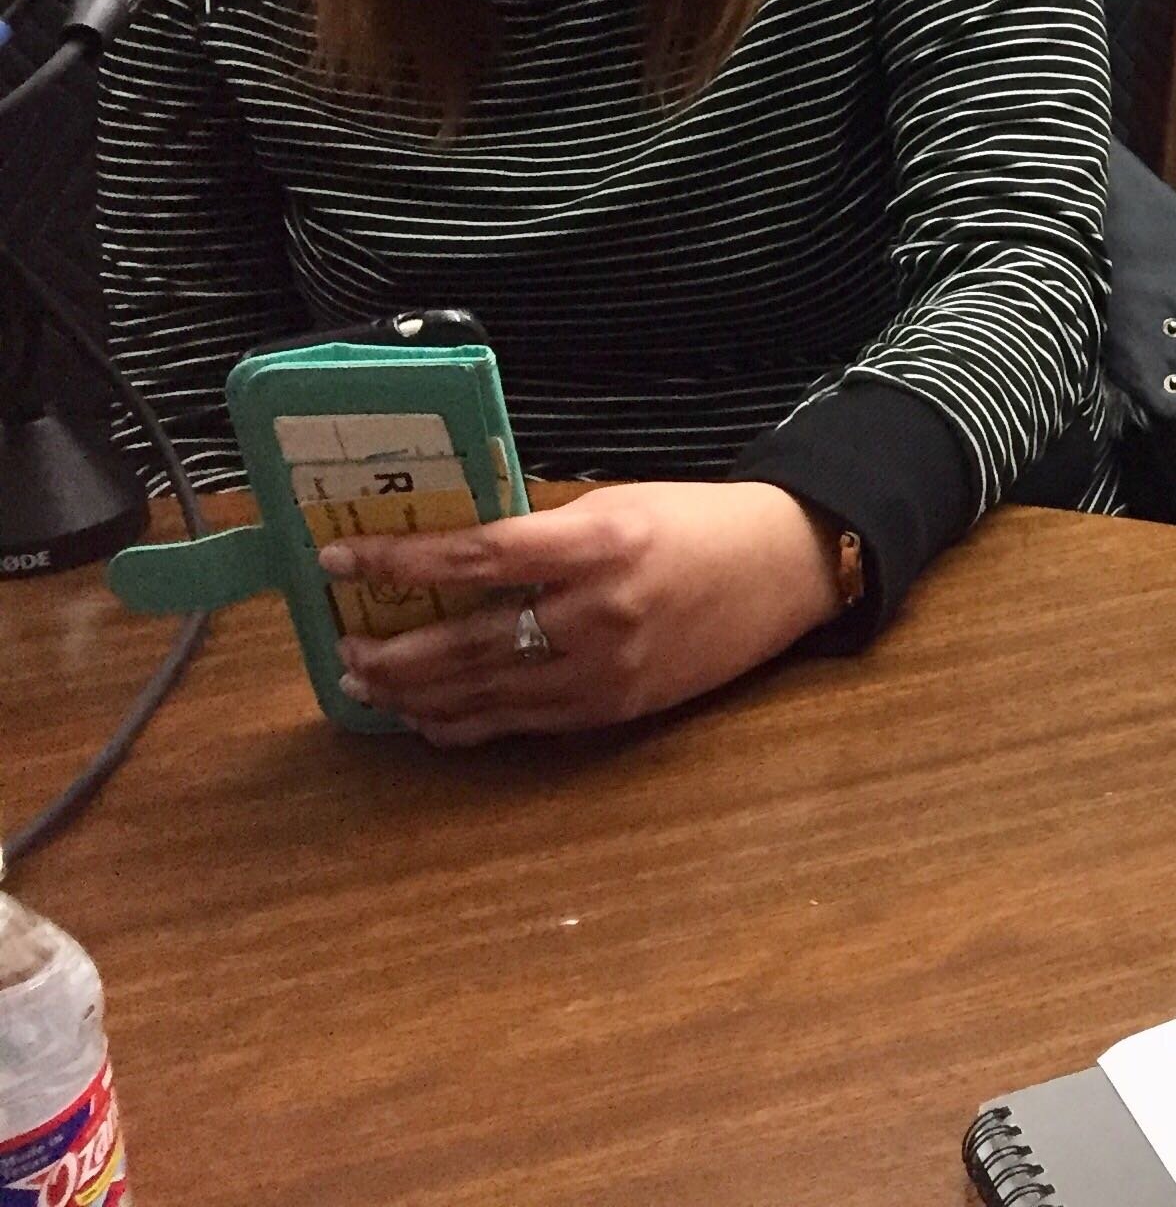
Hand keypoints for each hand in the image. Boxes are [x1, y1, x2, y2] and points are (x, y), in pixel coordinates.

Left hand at [325, 481, 844, 745]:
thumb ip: (541, 534)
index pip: (476, 558)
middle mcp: (599, 614)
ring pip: (484, 694)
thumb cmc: (697, 522)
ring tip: (367, 681)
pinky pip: (520, 725)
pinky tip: (427, 715)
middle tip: (343, 645)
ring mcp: (607, 672)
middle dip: (391, 649)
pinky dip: (463, 722)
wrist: (784, 569)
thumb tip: (452, 556)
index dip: (399, 562)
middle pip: (467, 643)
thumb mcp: (616, 505)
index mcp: (599, 544)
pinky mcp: (614, 709)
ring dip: (413, 693)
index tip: (338, 560)